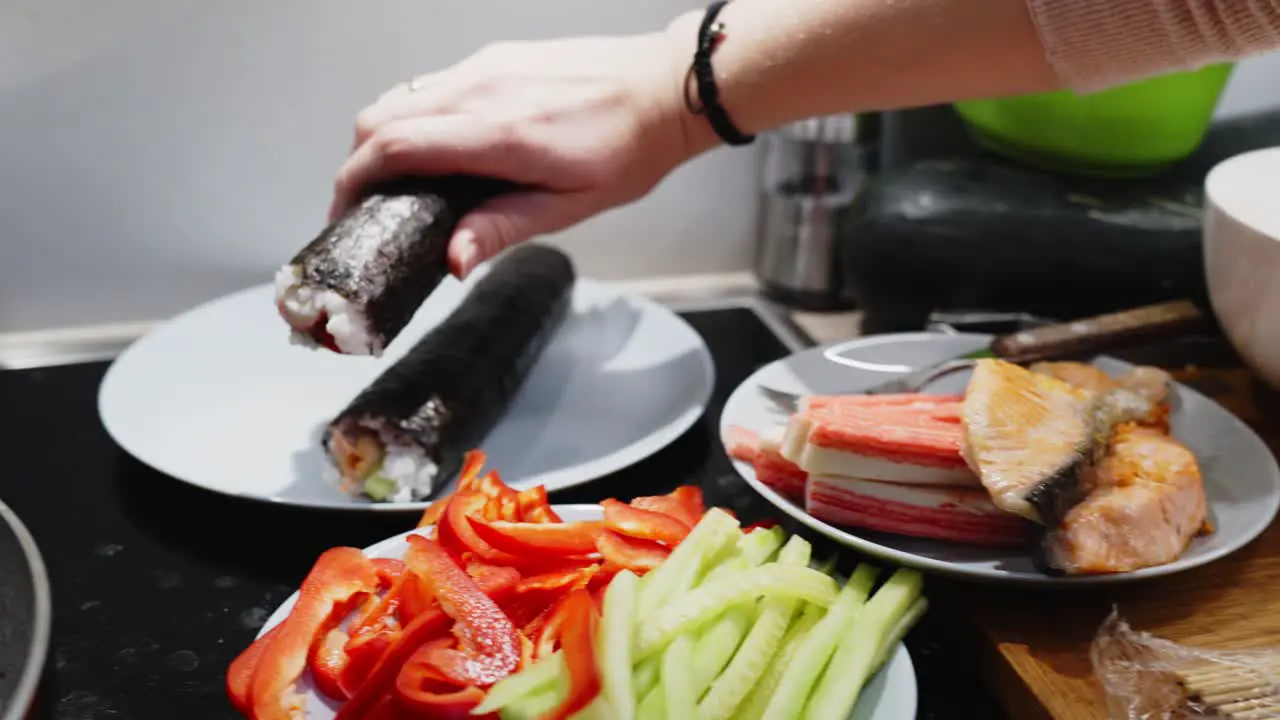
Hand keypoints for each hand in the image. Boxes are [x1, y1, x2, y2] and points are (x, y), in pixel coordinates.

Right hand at [331, 30, 696, 277]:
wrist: (663, 89)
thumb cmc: (627, 151)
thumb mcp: (570, 206)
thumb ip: (502, 228)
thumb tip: (450, 260)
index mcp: (499, 134)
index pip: (395, 147)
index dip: (354, 181)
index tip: (344, 213)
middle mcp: (481, 90)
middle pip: (380, 117)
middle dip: (356, 163)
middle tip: (364, 206)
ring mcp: (484, 67)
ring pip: (400, 97)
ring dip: (381, 139)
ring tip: (395, 184)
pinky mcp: (494, 59)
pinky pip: (431, 86)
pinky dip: (412, 118)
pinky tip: (434, 151)